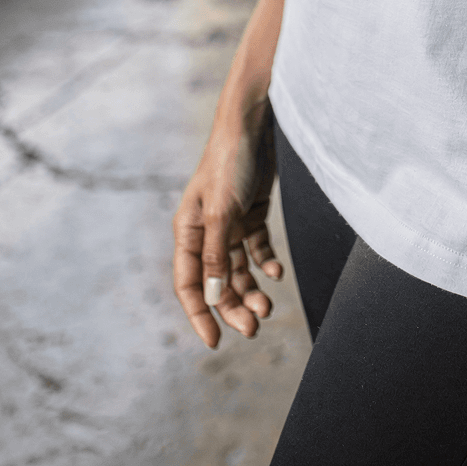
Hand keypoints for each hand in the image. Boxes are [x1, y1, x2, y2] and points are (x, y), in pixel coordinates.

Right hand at [173, 110, 283, 347]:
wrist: (254, 124)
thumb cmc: (230, 162)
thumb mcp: (222, 211)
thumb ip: (217, 255)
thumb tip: (214, 297)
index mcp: (188, 231)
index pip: (189, 284)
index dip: (200, 315)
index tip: (216, 342)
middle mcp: (206, 231)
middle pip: (218, 282)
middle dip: (234, 307)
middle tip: (256, 328)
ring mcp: (230, 223)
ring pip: (239, 269)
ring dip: (252, 289)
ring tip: (269, 306)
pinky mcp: (252, 213)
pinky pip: (257, 249)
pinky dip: (266, 263)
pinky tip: (278, 273)